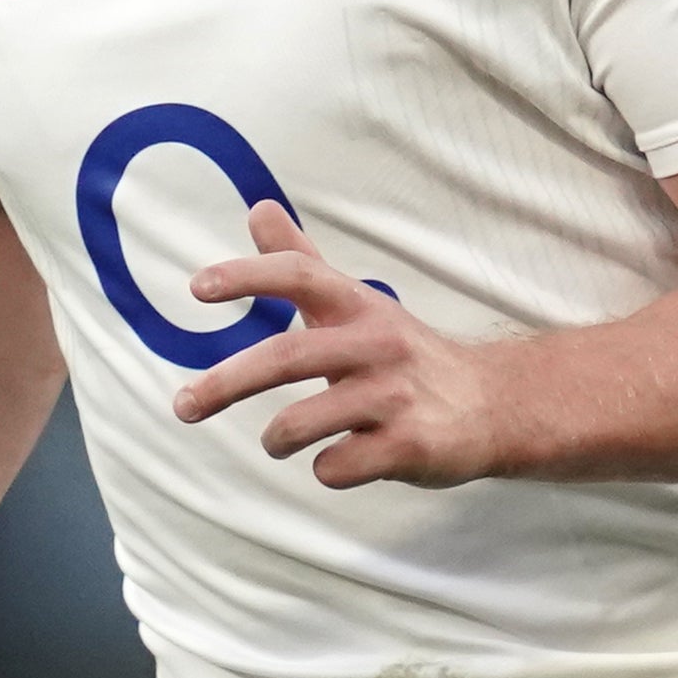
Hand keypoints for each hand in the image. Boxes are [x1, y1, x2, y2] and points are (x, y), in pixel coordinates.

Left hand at [173, 204, 510, 486]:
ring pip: (302, 423)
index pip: (299, 274)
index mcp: (360, 306)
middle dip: (224, 384)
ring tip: (278, 443)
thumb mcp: (358, 304)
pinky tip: (342, 460)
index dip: (247, 276)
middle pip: (286, 357)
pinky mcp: (409, 447)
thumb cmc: (407, 356)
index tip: (198, 288)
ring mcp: (395, 397)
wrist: (492, 406)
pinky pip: (337, 466)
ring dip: (277, 439)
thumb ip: (304, 262)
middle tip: (185, 406)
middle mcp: (378, 344)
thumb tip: (258, 209)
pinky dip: (326, 469)